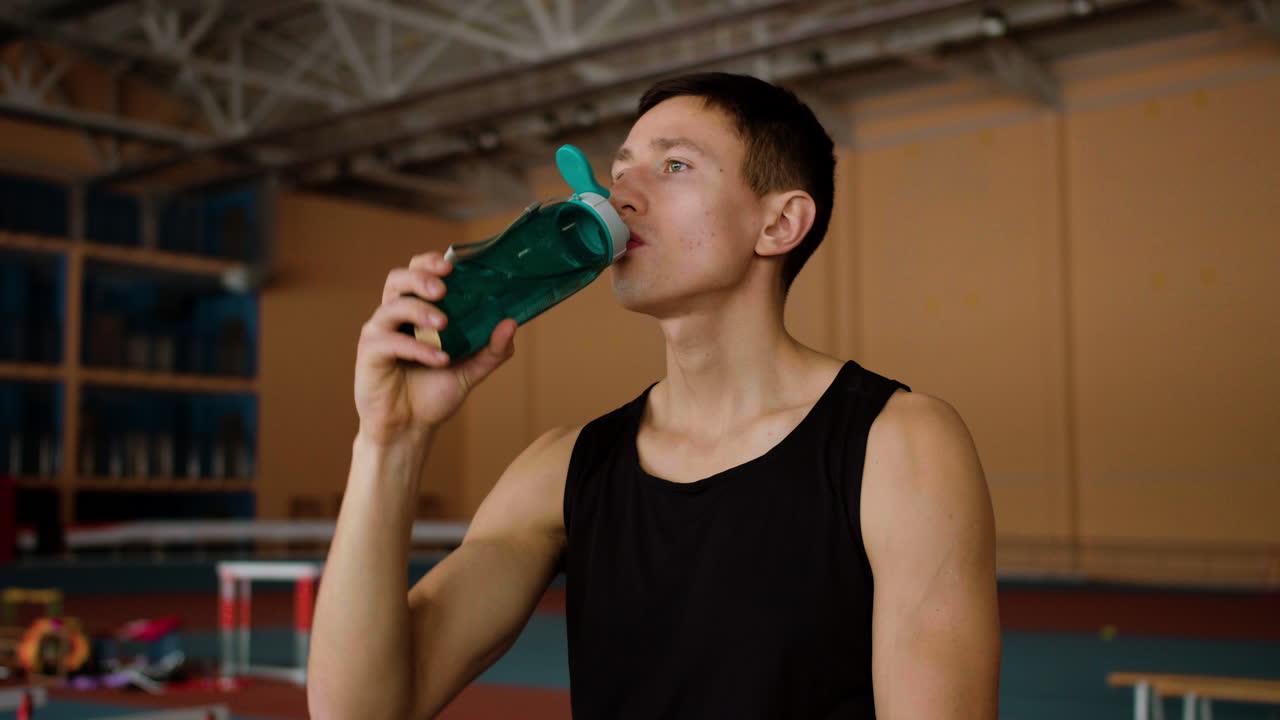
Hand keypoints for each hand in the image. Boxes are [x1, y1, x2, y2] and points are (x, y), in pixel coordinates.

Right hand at [354, 251, 516, 445]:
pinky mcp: (369, 353)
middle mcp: (394, 316)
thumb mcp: (470, 370)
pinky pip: (390, 342)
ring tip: (444, 324)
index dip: (429, 263)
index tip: (451, 266)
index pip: (417, 273)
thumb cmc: (434, 394)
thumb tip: (512, 323)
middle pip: (397, 279)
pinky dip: (417, 348)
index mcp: (416, 311)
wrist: (410, 428)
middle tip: (444, 289)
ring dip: (420, 310)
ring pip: (392, 306)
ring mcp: (379, 332)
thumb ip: (491, 349)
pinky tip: (439, 359)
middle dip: (420, 278)